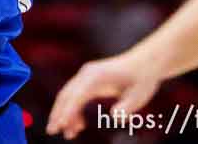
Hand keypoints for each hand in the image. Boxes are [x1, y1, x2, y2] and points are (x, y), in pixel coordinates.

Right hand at [46, 50, 164, 138]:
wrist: (144, 63)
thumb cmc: (142, 80)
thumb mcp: (139, 96)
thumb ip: (126, 107)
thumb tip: (113, 117)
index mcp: (96, 76)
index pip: (77, 95)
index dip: (68, 111)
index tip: (61, 124)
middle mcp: (87, 74)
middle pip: (66, 94)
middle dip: (58, 113)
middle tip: (52, 131)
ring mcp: (86, 76)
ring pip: (68, 96)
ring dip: (64, 113)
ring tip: (67, 134)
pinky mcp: (89, 81)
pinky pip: (76, 96)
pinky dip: (74, 110)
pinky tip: (79, 125)